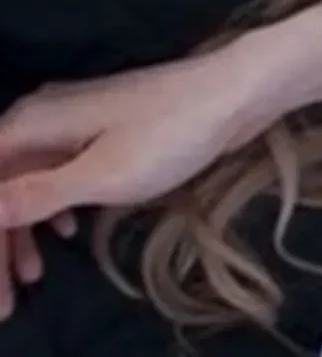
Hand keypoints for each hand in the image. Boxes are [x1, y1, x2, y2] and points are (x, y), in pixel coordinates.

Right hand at [0, 43, 276, 315]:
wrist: (236, 92)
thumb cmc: (171, 133)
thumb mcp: (102, 175)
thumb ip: (36, 194)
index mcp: (30, 122)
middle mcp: (43, 115)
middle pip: (1, 182)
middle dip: (1, 239)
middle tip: (9, 291)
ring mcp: (74, 121)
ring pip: (28, 179)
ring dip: (24, 227)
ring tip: (34, 274)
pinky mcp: (103, 130)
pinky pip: (59, 171)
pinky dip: (54, 205)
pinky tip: (66, 231)